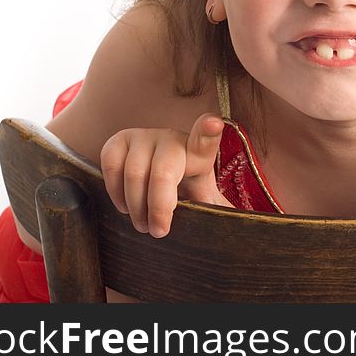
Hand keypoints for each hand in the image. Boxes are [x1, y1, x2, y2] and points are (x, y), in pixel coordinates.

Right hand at [100, 112, 232, 237]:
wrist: (155, 183)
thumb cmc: (185, 191)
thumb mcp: (203, 200)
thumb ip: (217, 211)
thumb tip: (245, 231)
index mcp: (199, 151)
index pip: (206, 138)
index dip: (208, 131)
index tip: (214, 124)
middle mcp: (172, 138)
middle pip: (163, 172)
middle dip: (159, 207)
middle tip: (159, 232)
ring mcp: (144, 136)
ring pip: (134, 174)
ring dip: (136, 207)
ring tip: (143, 224)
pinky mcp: (119, 141)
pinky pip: (111, 166)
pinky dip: (116, 193)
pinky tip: (126, 205)